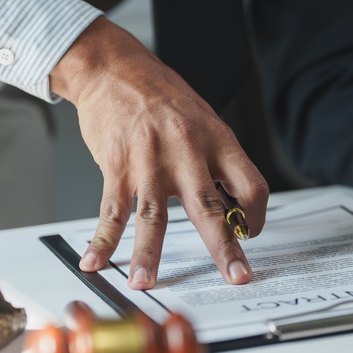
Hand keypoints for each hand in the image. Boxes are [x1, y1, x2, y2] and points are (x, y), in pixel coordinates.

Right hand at [50, 17, 268, 289]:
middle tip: (235, 276)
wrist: (115, 69)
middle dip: (224, 248)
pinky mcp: (117, 164)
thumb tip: (233, 207)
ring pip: (154, 216)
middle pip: (210, 207)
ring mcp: (150, 159)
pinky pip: (111, 210)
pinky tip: (96, 259)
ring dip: (149, 255)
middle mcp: (187, 150)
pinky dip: (103, 239)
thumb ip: (218, 162)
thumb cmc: (162, 97)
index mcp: (218, 140)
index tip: (251, 234)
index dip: (256, 215)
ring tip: (146, 282)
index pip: (251, 185)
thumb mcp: (204, 121)